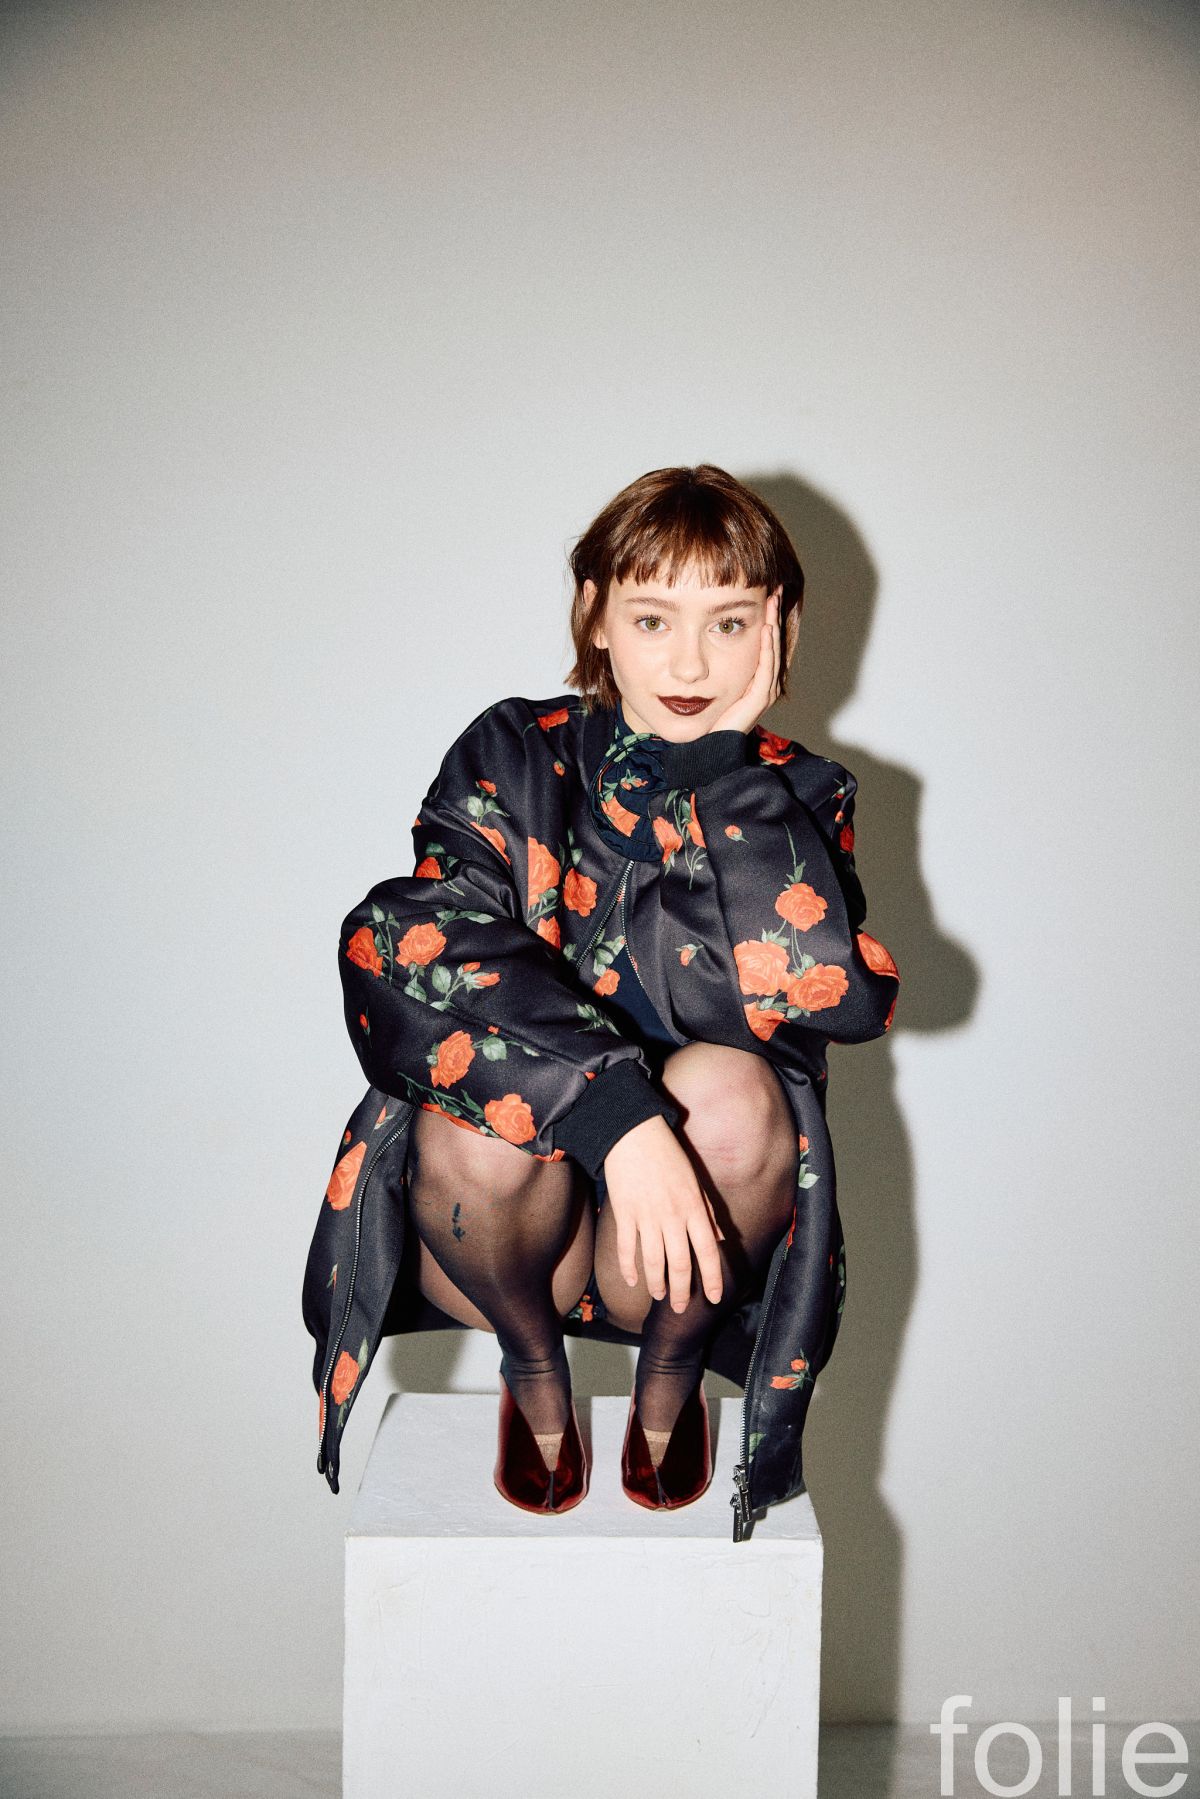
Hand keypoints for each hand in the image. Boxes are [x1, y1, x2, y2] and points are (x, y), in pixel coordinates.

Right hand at [603, 1115, 725, 1310]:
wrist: (633, 1134)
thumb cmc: (668, 1155)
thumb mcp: (695, 1181)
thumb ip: (707, 1212)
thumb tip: (719, 1238)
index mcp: (693, 1208)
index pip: (708, 1251)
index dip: (713, 1278)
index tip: (714, 1298)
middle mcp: (672, 1217)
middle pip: (680, 1264)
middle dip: (683, 1291)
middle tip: (681, 1308)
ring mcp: (646, 1217)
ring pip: (653, 1261)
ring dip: (657, 1284)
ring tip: (660, 1296)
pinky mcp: (625, 1213)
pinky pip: (626, 1248)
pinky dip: (628, 1267)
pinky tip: (632, 1281)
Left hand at [708, 589, 781, 735]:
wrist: (701, 748)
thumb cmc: (699, 717)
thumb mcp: (703, 681)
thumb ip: (706, 662)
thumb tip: (696, 629)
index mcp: (750, 679)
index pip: (762, 643)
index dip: (765, 619)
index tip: (764, 593)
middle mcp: (759, 685)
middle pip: (771, 645)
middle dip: (774, 617)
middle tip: (775, 590)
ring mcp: (760, 694)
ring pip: (771, 655)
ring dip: (773, 628)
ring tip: (772, 604)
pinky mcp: (756, 702)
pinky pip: (765, 671)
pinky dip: (766, 650)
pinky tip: (766, 630)